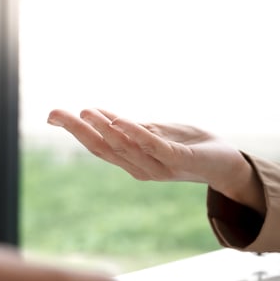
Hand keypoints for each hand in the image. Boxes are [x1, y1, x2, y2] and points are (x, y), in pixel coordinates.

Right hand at [46, 108, 264, 212]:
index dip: (76, 132)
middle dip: (79, 131)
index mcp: (135, 162)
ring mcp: (162, 166)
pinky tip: (123, 122)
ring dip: (106, 130)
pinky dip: (138, 135)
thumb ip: (130, 128)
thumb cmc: (191, 146)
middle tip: (55, 113)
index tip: (52, 115)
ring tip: (86, 112)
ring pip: (127, 149)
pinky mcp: (181, 160)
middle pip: (105, 149)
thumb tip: (95, 113)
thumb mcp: (156, 134)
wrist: (227, 162)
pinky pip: (156, 147)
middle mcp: (143, 168)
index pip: (100, 146)